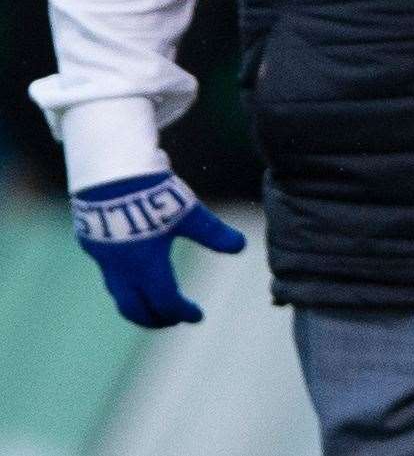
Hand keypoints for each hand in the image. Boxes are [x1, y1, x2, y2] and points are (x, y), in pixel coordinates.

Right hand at [72, 171, 246, 327]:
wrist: (110, 174)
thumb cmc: (153, 195)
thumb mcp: (188, 213)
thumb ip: (212, 233)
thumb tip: (240, 247)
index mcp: (146, 267)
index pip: (165, 301)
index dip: (182, 311)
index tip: (197, 316)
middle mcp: (121, 269)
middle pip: (135, 307)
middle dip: (154, 318)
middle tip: (171, 320)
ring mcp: (103, 257)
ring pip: (118, 292)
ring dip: (136, 303)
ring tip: (151, 303)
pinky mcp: (92, 241)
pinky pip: (108, 272)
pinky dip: (123, 281)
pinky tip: (131, 272)